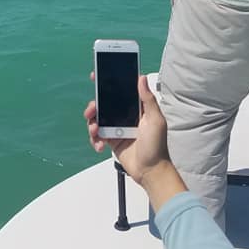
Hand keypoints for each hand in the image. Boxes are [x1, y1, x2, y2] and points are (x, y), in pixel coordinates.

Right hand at [84, 74, 177, 195]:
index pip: (120, 91)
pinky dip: (95, 140)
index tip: (96, 77)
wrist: (150, 171)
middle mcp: (124, 116)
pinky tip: (100, 146)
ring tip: (95, 130)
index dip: (108, 83)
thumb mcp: (155, 120)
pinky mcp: (111, 141)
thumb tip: (141, 77)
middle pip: (103, 105)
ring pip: (97, 120)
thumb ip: (147, 99)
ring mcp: (116, 128)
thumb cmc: (157, 146)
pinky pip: (97, 136)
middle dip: (94, 106)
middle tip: (91, 111)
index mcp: (135, 108)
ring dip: (92, 124)